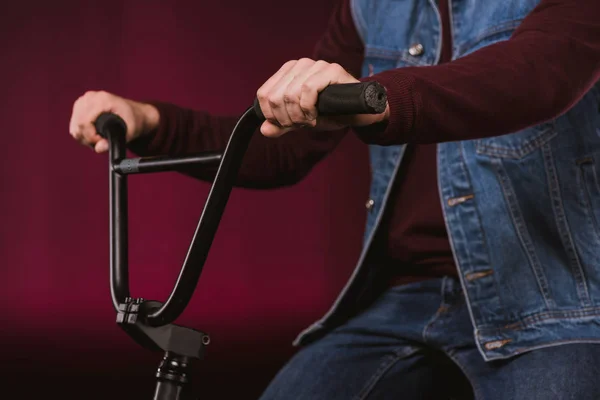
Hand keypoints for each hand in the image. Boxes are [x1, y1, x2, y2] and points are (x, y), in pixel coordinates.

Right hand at [69, 91, 158, 152]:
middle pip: (78, 125)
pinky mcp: (80, 105)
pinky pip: (74, 124)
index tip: (102, 142)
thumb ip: (114, 142)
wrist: (135, 113)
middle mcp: (91, 97)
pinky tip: (94, 135)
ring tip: (99, 139)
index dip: (91, 137)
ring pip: (75, 126)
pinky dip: (82, 133)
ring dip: (85, 137)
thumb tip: (99, 148)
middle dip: (88, 139)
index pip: (84, 122)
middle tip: (102, 143)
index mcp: (102, 100)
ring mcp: (84, 100)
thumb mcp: (130, 133)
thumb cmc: (134, 120)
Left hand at [256, 58, 388, 136]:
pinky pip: (308, 89)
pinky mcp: (332, 70)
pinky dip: (308, 108)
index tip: (288, 124)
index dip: (272, 116)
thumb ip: (281, 125)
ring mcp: (316, 65)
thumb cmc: (330, 113)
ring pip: (290, 94)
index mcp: (288, 72)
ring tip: (310, 121)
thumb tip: (264, 130)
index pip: (264, 94)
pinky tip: (316, 115)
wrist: (358, 114)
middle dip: (286, 118)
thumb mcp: (300, 121)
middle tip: (302, 124)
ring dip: (298, 116)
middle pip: (275, 97)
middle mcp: (300, 65)